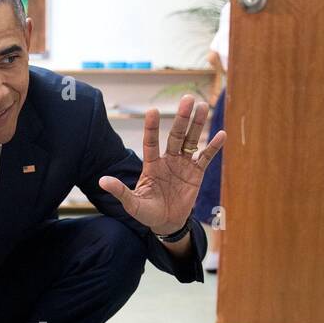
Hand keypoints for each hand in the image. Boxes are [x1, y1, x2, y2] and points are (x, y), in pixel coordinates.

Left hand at [99, 94, 225, 235]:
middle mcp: (168, 160)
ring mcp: (183, 165)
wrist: (166, 223)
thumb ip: (120, 191)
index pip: (151, 142)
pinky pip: (206, 157)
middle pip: (176, 135)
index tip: (153, 111)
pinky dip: (214, 147)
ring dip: (197, 124)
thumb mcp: (132, 204)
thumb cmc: (147, 212)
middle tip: (188, 99)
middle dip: (182, 118)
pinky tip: (221, 134)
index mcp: (152, 164)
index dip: (152, 127)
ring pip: (191, 141)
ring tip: (203, 106)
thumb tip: (102, 181)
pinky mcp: (196, 173)